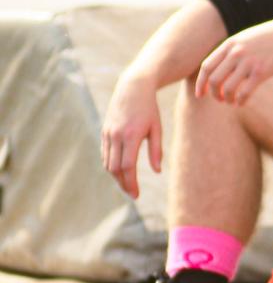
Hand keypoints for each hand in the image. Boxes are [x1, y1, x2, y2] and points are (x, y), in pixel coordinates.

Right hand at [102, 74, 162, 198]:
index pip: (128, 166)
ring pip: (108, 162)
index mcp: (131, 135)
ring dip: (116, 176)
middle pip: (115, 168)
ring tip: (127, 184)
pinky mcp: (104, 131)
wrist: (133, 87)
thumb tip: (157, 171)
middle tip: (132, 194)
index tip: (136, 195)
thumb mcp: (157, 128)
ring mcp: (108, 133)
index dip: (131, 183)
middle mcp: (116, 135)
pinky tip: (120, 171)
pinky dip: (111, 165)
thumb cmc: (149, 108)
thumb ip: (156, 150)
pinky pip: (105, 153)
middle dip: (123, 183)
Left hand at [196, 16, 272, 106]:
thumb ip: (231, 51)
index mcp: (229, 44)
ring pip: (228, 88)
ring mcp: (248, 62)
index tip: (201, 94)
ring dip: (227, 99)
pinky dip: (240, 101)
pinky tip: (241, 103)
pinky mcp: (261, 72)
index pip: (206, 67)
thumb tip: (220, 69)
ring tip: (231, 101)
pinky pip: (245, 92)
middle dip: (213, 93)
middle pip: (214, 80)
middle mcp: (236, 53)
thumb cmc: (268, 38)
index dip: (201, 83)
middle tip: (219, 99)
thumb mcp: (245, 39)